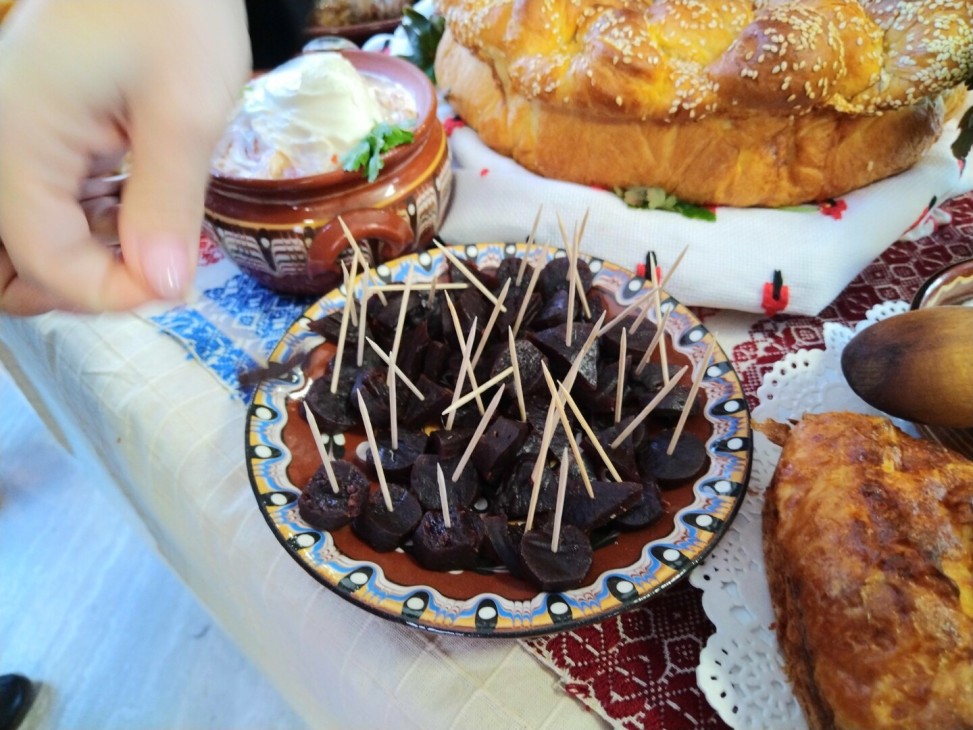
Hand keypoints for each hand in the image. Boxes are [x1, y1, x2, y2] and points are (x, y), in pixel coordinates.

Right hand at [0, 0, 250, 314]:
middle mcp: (5, 148)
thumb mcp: (182, 111)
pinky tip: (146, 209)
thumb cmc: (172, 9)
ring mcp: (22, 141)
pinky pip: (58, 204)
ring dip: (97, 256)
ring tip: (158, 240)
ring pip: (41, 238)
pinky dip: (100, 224)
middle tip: (160, 271)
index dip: (111, 294)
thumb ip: (166, 205)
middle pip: (24, 259)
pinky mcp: (46, 135)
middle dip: (90, 283)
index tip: (176, 288)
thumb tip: (164, 288)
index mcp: (19, 144)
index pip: (45, 262)